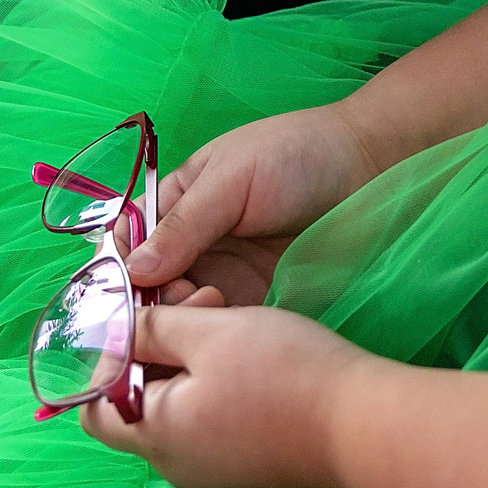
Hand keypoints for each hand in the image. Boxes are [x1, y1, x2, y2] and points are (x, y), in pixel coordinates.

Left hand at [80, 296, 386, 487]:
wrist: (362, 422)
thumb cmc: (284, 372)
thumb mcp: (210, 330)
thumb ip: (152, 326)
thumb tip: (111, 327)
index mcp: (155, 432)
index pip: (94, 403)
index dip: (108, 353)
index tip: (140, 310)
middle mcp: (175, 461)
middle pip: (138, 401)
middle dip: (157, 344)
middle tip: (196, 302)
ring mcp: (213, 467)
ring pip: (178, 405)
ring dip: (190, 358)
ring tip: (228, 318)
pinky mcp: (245, 462)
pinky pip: (210, 420)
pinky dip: (216, 382)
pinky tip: (249, 352)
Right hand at [124, 103, 380, 303]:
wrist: (369, 168)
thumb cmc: (296, 155)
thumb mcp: (233, 179)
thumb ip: (185, 224)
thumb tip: (132, 269)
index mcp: (177, 202)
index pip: (128, 241)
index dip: (119, 266)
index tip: (127, 287)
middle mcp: (193, 243)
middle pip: (149, 286)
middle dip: (151, 299)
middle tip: (179, 296)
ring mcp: (223, 274)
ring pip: (181, 311)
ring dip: (183, 318)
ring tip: (209, 302)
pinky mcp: (254, 299)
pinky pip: (220, 325)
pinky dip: (213, 332)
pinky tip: (224, 326)